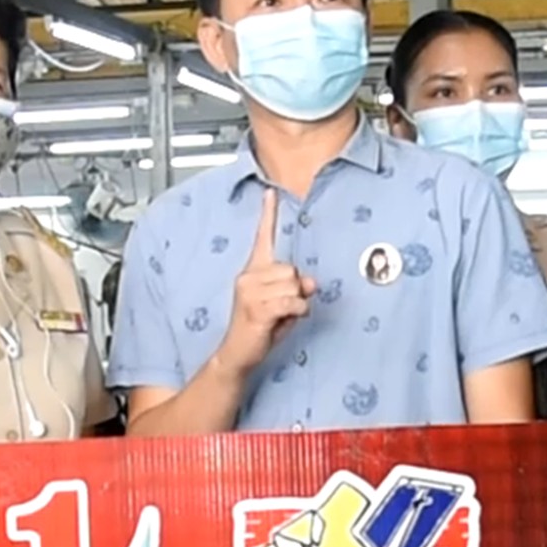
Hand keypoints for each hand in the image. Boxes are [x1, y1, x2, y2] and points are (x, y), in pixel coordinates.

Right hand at [213, 188, 313, 375]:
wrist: (237, 354)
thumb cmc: (259, 328)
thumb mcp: (282, 305)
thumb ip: (296, 289)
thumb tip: (309, 281)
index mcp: (253, 271)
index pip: (262, 238)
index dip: (267, 214)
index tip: (269, 192)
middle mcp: (249, 276)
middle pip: (292, 269)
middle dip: (295, 291)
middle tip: (282, 308)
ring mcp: (250, 291)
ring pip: (294, 286)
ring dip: (295, 305)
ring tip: (279, 317)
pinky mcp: (257, 307)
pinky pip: (292, 302)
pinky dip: (296, 313)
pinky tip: (281, 321)